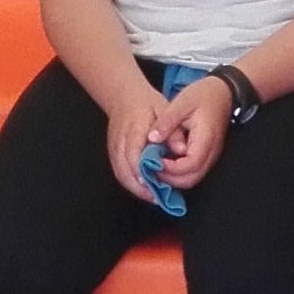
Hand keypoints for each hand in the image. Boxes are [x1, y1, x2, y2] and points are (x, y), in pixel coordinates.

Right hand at [103, 85, 170, 204]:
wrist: (124, 97)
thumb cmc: (147, 104)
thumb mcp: (166, 111)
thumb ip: (173, 132)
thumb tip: (181, 150)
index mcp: (133, 127)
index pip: (132, 152)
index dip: (140, 169)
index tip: (151, 182)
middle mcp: (119, 139)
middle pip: (123, 168)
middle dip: (138, 186)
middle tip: (155, 196)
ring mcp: (113, 147)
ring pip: (120, 173)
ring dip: (135, 187)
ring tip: (152, 196)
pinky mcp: (112, 153)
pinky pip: (119, 172)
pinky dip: (131, 183)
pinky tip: (144, 188)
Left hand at [148, 76, 235, 189]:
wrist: (223, 93)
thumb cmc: (204, 95)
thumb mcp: (181, 103)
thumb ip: (167, 122)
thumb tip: (151, 139)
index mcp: (205, 139)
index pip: (190, 165)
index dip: (171, 168)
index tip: (155, 160)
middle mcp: (211, 152)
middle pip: (191, 179)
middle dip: (170, 178)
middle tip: (152, 168)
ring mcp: (211, 156)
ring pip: (193, 178)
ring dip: (174, 177)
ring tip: (157, 166)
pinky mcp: (208, 155)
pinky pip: (194, 171)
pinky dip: (179, 172)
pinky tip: (166, 161)